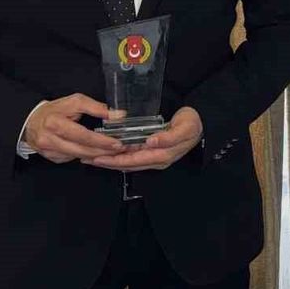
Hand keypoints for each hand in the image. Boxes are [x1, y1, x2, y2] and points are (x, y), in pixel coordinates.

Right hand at [24, 93, 125, 162]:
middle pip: (81, 149)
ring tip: (111, 151)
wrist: (32, 120)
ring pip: (77, 156)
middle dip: (102, 150)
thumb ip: (96, 108)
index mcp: (55, 123)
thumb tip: (117, 115)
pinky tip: (94, 152)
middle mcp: (49, 139)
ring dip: (96, 155)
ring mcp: (48, 150)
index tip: (116, 142)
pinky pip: (71, 159)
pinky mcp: (50, 157)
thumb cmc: (55, 110)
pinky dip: (84, 156)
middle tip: (119, 149)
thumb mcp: (75, 102)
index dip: (101, 140)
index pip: (82, 135)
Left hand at [84, 106, 203, 170]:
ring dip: (111, 160)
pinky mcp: (154, 152)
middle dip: (106, 162)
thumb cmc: (193, 124)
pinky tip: (110, 151)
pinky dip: (120, 155)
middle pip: (127, 165)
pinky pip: (133, 157)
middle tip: (86, 158)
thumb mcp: (184, 128)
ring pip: (128, 162)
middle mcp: (156, 160)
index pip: (132, 161)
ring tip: (93, 156)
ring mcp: (155, 158)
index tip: (96, 157)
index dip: (113, 160)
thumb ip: (168, 136)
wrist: (203, 123)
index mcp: (162, 156)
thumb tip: (151, 142)